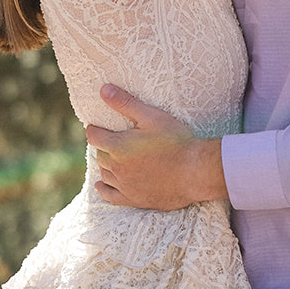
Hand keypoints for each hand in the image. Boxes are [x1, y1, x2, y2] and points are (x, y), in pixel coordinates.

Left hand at [86, 85, 226, 208]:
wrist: (194, 172)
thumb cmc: (175, 141)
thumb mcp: (151, 116)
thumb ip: (126, 103)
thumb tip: (103, 89)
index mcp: (118, 146)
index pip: (94, 136)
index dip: (94, 130)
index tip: (96, 126)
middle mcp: (117, 168)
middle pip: (100, 155)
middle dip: (103, 146)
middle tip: (110, 139)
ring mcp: (124, 186)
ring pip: (105, 173)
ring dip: (105, 164)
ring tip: (112, 157)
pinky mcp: (134, 199)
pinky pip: (110, 196)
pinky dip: (104, 189)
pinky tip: (102, 184)